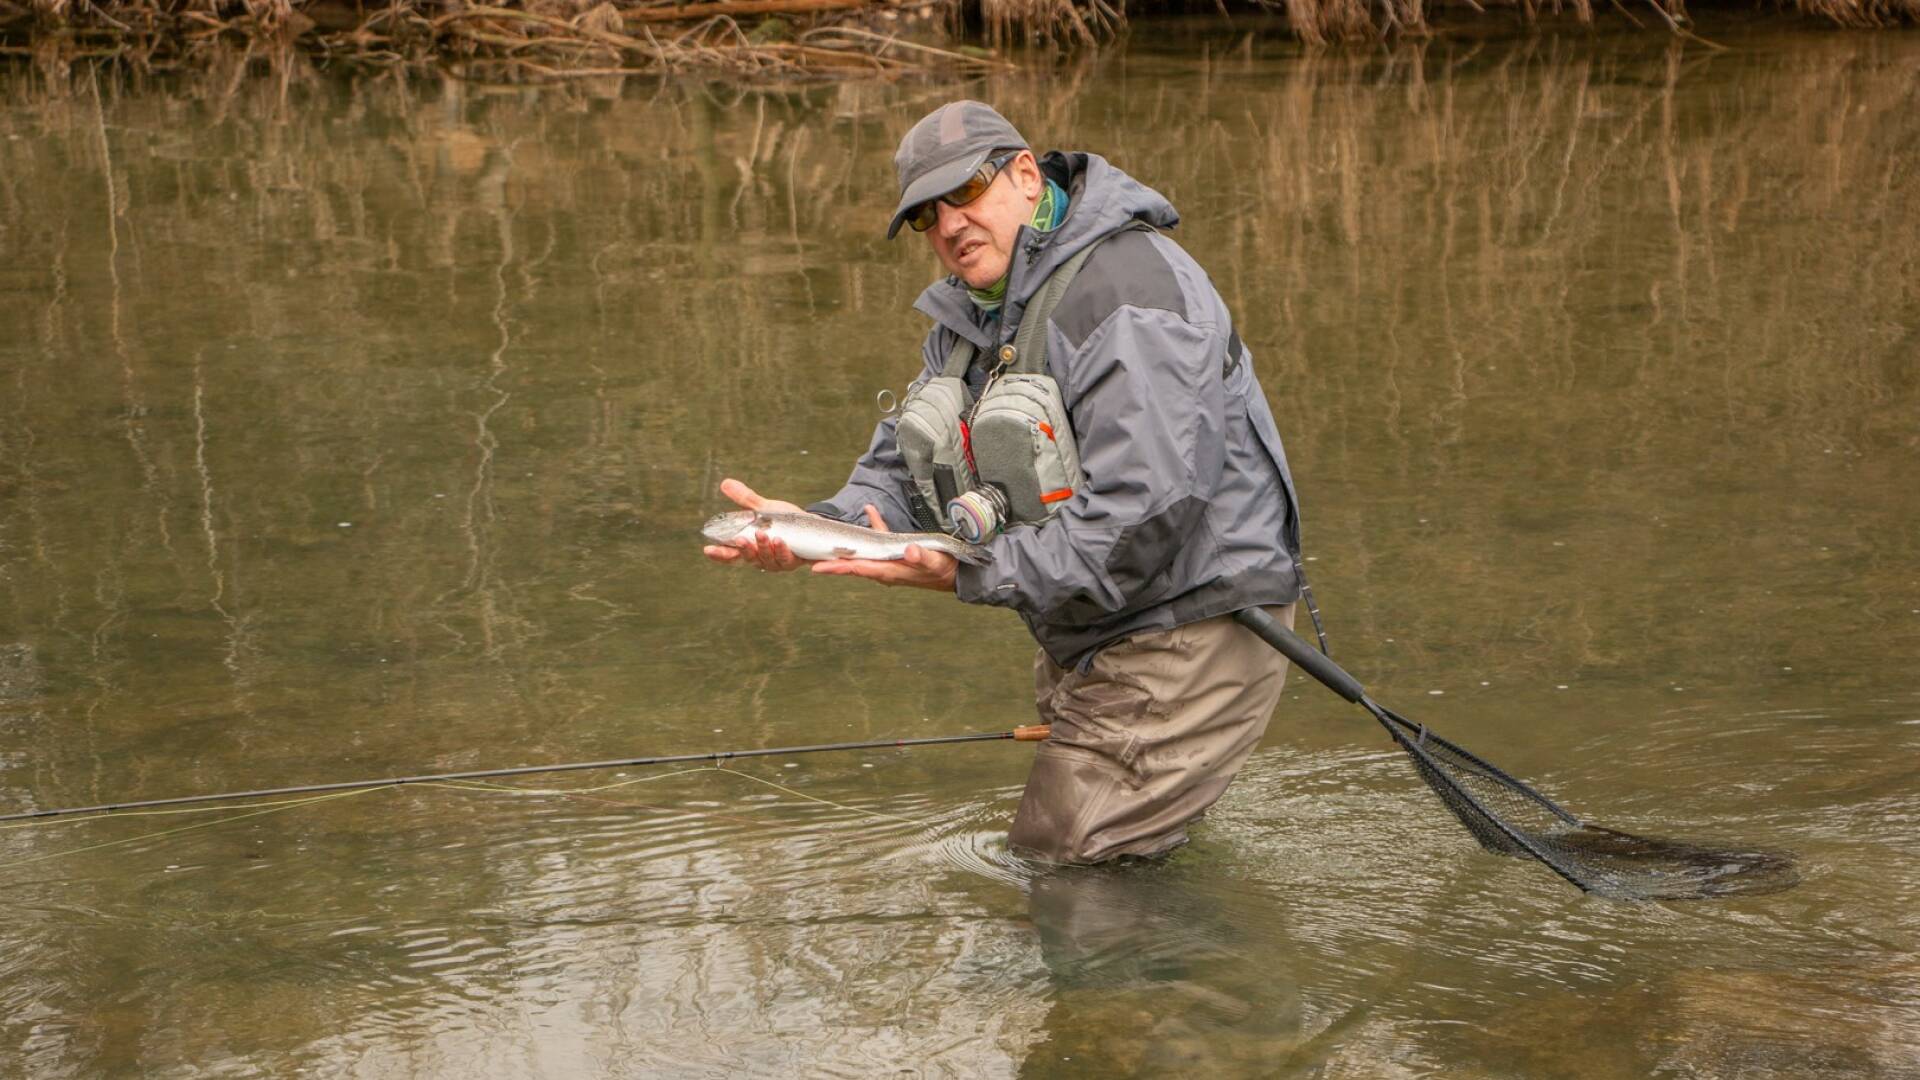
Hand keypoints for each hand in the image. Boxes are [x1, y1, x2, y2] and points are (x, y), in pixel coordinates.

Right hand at [702, 478, 806, 572]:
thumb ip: (745, 499)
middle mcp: (761, 558)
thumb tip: (725, 483)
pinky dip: (782, 551)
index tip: (708, 549)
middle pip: (748, 558)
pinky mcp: (793, 561)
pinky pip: (786, 560)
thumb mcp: (763, 509)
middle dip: (744, 549)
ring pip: (767, 560)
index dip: (719, 554)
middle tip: (741, 539)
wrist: (812, 525)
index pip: (731, 554)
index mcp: (750, 547)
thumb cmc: (784, 520)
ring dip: (763, 548)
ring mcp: (777, 562)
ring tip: (762, 534)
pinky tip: (780, 541)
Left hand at [812, 505, 957, 592]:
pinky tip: (870, 511)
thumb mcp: (934, 563)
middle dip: (832, 562)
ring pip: (862, 556)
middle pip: (853, 565)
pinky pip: (879, 541)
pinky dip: (874, 528)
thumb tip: (908, 549)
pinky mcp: (895, 555)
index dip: (838, 567)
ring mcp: (889, 563)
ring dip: (845, 551)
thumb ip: (921, 556)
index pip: (858, 569)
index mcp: (890, 571)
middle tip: (808, 558)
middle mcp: (885, 569)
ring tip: (826, 544)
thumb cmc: (943, 569)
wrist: (954, 574)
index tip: (818, 567)